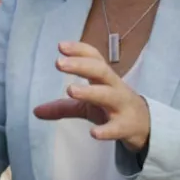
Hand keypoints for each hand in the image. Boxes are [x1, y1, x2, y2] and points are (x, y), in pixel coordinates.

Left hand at [32, 42, 151, 152]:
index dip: (79, 50)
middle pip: (101, 71)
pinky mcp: (126, 127)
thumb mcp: (87, 106)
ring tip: (70, 90)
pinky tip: (94, 134)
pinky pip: (117, 128)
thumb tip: (35, 111)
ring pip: (109, 95)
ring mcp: (122, 107)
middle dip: (81, 65)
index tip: (60, 46)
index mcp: (105, 79)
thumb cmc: (113, 109)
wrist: (145, 127)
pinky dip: (107, 130)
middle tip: (58, 63)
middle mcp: (114, 88)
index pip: (95, 59)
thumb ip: (63, 107)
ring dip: (90, 92)